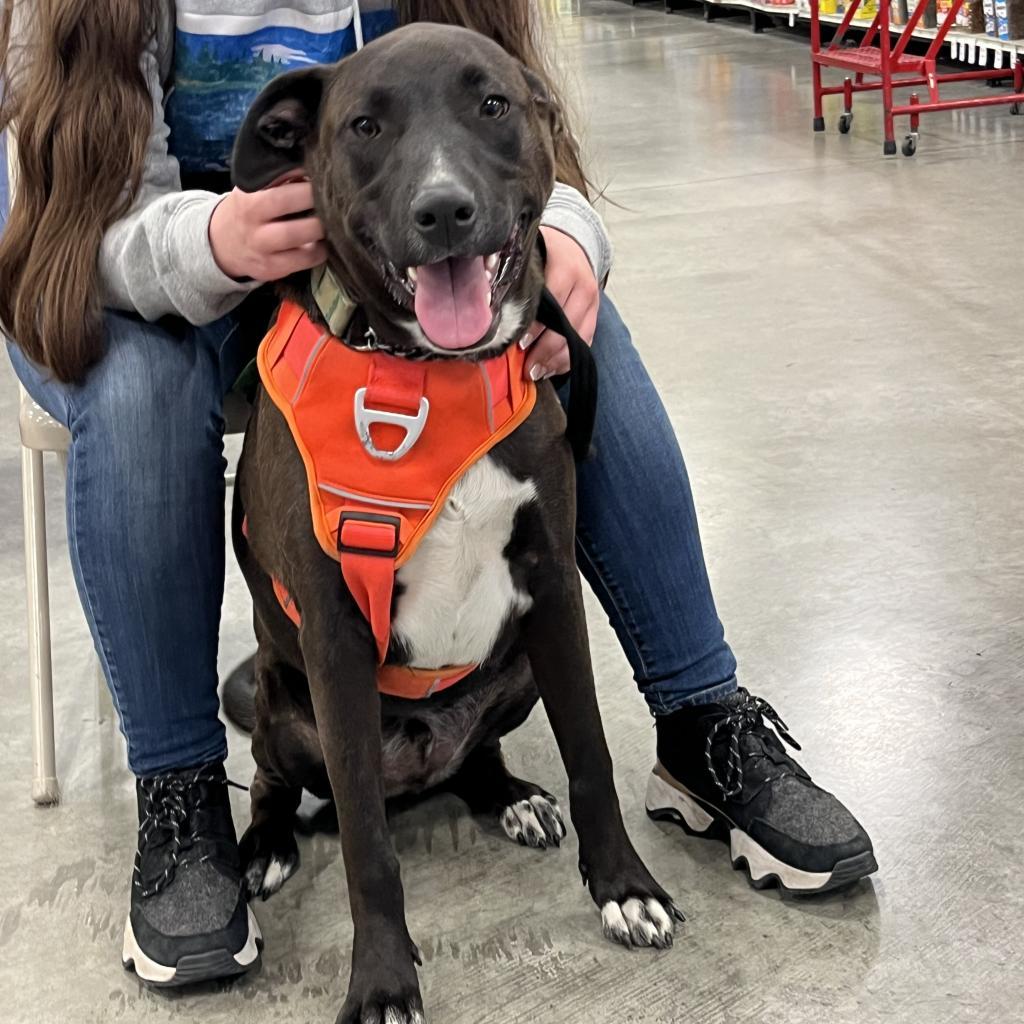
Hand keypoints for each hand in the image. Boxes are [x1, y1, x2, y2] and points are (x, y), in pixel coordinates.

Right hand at [209, 182, 327, 281]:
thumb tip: (313, 170)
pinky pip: (303, 261)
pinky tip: (323, 242)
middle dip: (314, 207)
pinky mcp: (272, 269)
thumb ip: (279, 179)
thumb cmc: (248, 209)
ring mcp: (261, 250)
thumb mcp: (253, 189)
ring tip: (333, 222)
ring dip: (320, 231)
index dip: (304, 187)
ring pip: (295, 240)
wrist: (223, 242)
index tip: (322, 180)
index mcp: (248, 200)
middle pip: (286, 214)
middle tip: (334, 203)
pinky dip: (319, 251)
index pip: (279, 193)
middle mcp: (252, 226)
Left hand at [523, 225, 599, 380]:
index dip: (536, 326)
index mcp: (566, 268)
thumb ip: (516, 278)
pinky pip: (585, 344)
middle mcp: (584, 286)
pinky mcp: (595, 316)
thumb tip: (492, 309)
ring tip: (535, 372)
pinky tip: (549, 369)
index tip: (518, 343)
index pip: (552, 301)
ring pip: (578, 340)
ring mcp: (593, 303)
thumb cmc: (543, 253)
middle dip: (545, 350)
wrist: (573, 245)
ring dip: (556, 361)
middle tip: (526, 367)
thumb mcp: (530, 256)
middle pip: (567, 326)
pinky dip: (566, 360)